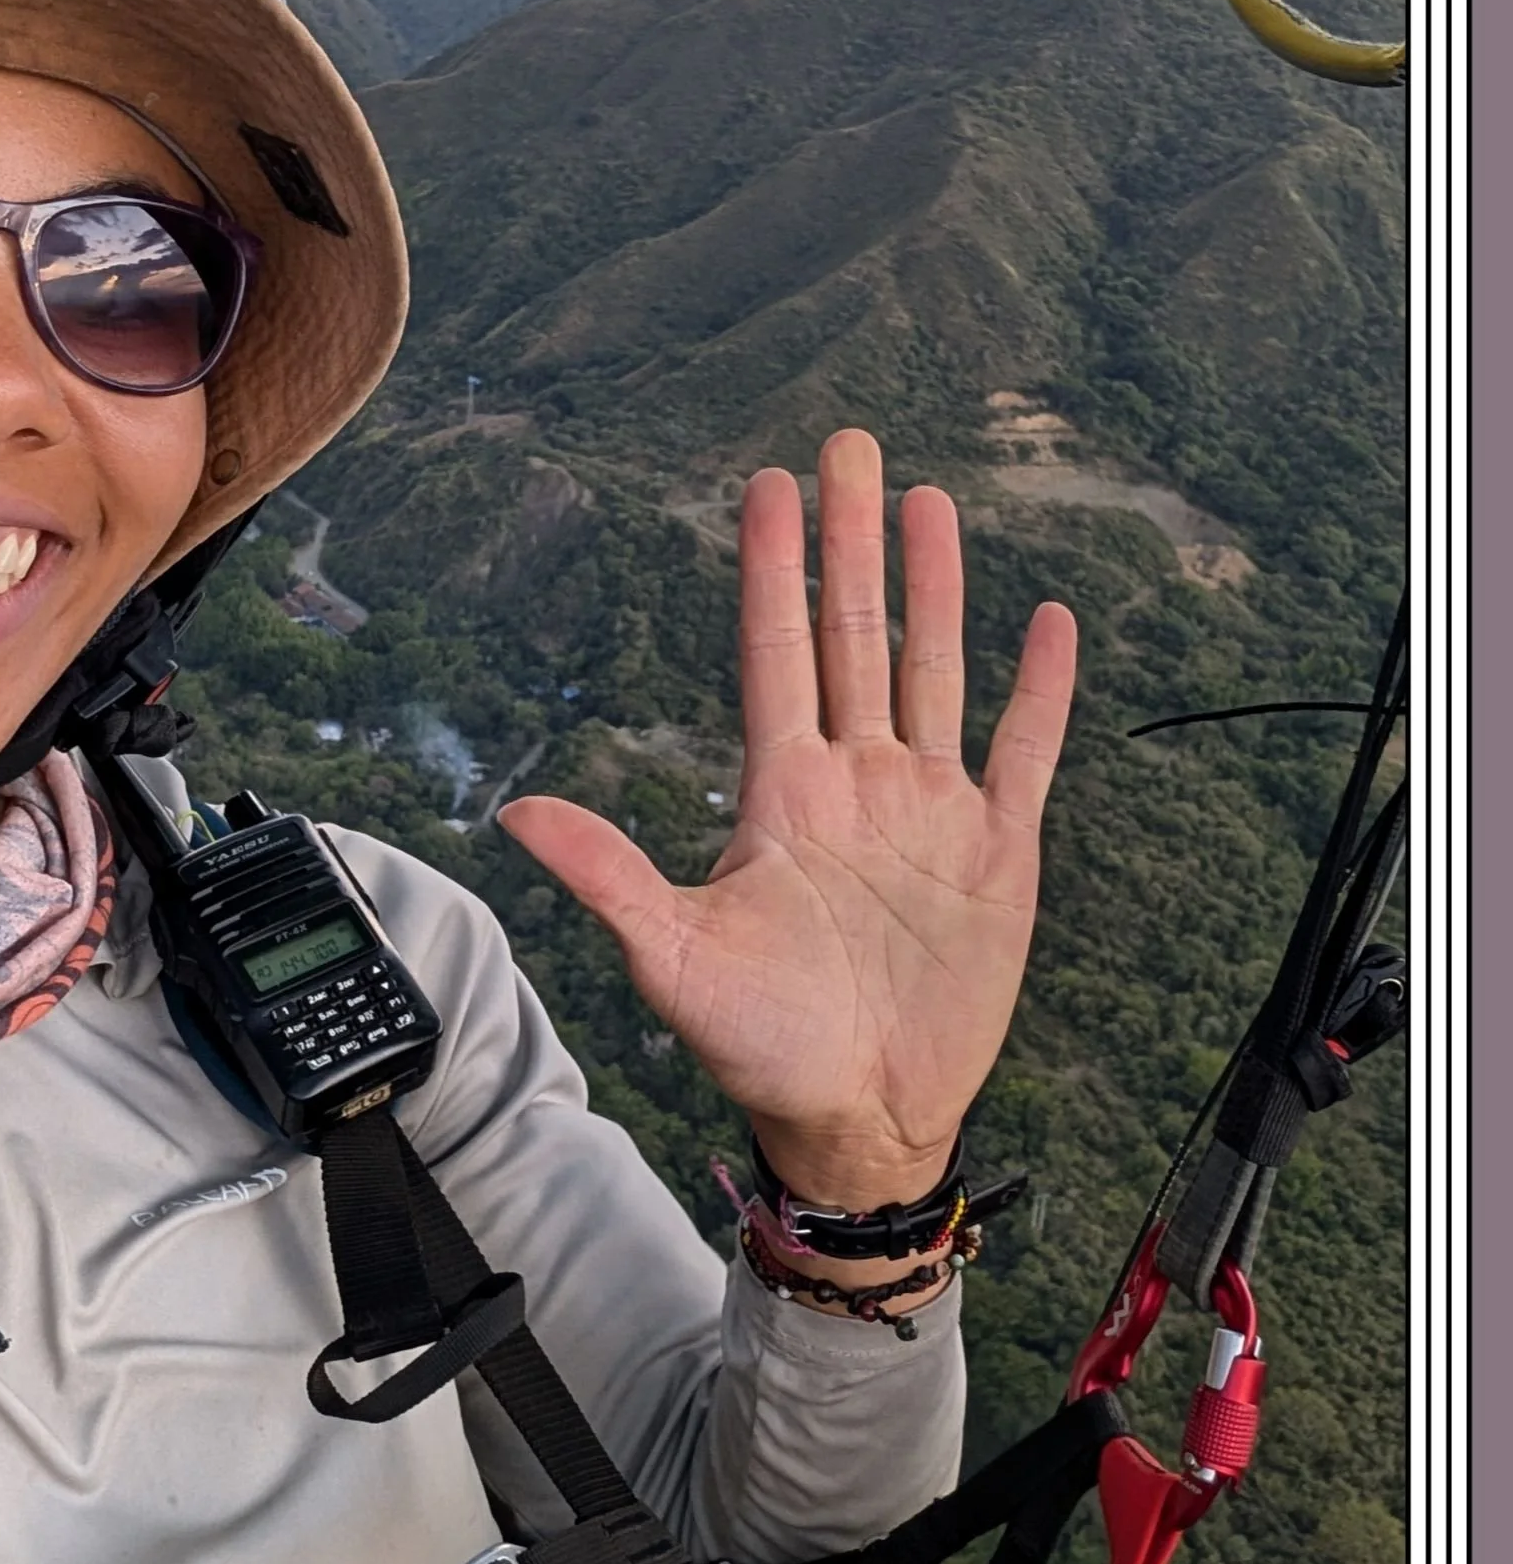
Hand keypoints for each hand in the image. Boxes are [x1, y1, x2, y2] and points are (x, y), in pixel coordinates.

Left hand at [499, 430, 1076, 1211]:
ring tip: (931, 500)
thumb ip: (610, 875)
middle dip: (851, 541)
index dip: (771, 569)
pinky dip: (1039, 690)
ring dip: (936, 587)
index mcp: (781, 794)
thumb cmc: (760, 1046)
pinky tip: (1047, 620)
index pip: (774, 652)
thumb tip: (515, 810)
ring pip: (935, 670)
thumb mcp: (674, 958)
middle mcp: (856, 781)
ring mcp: (929, 809)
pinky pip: (1024, 751)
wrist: (859, 1120)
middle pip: (854, 635)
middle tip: (849, 444)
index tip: (767, 485)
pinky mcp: (998, 851)